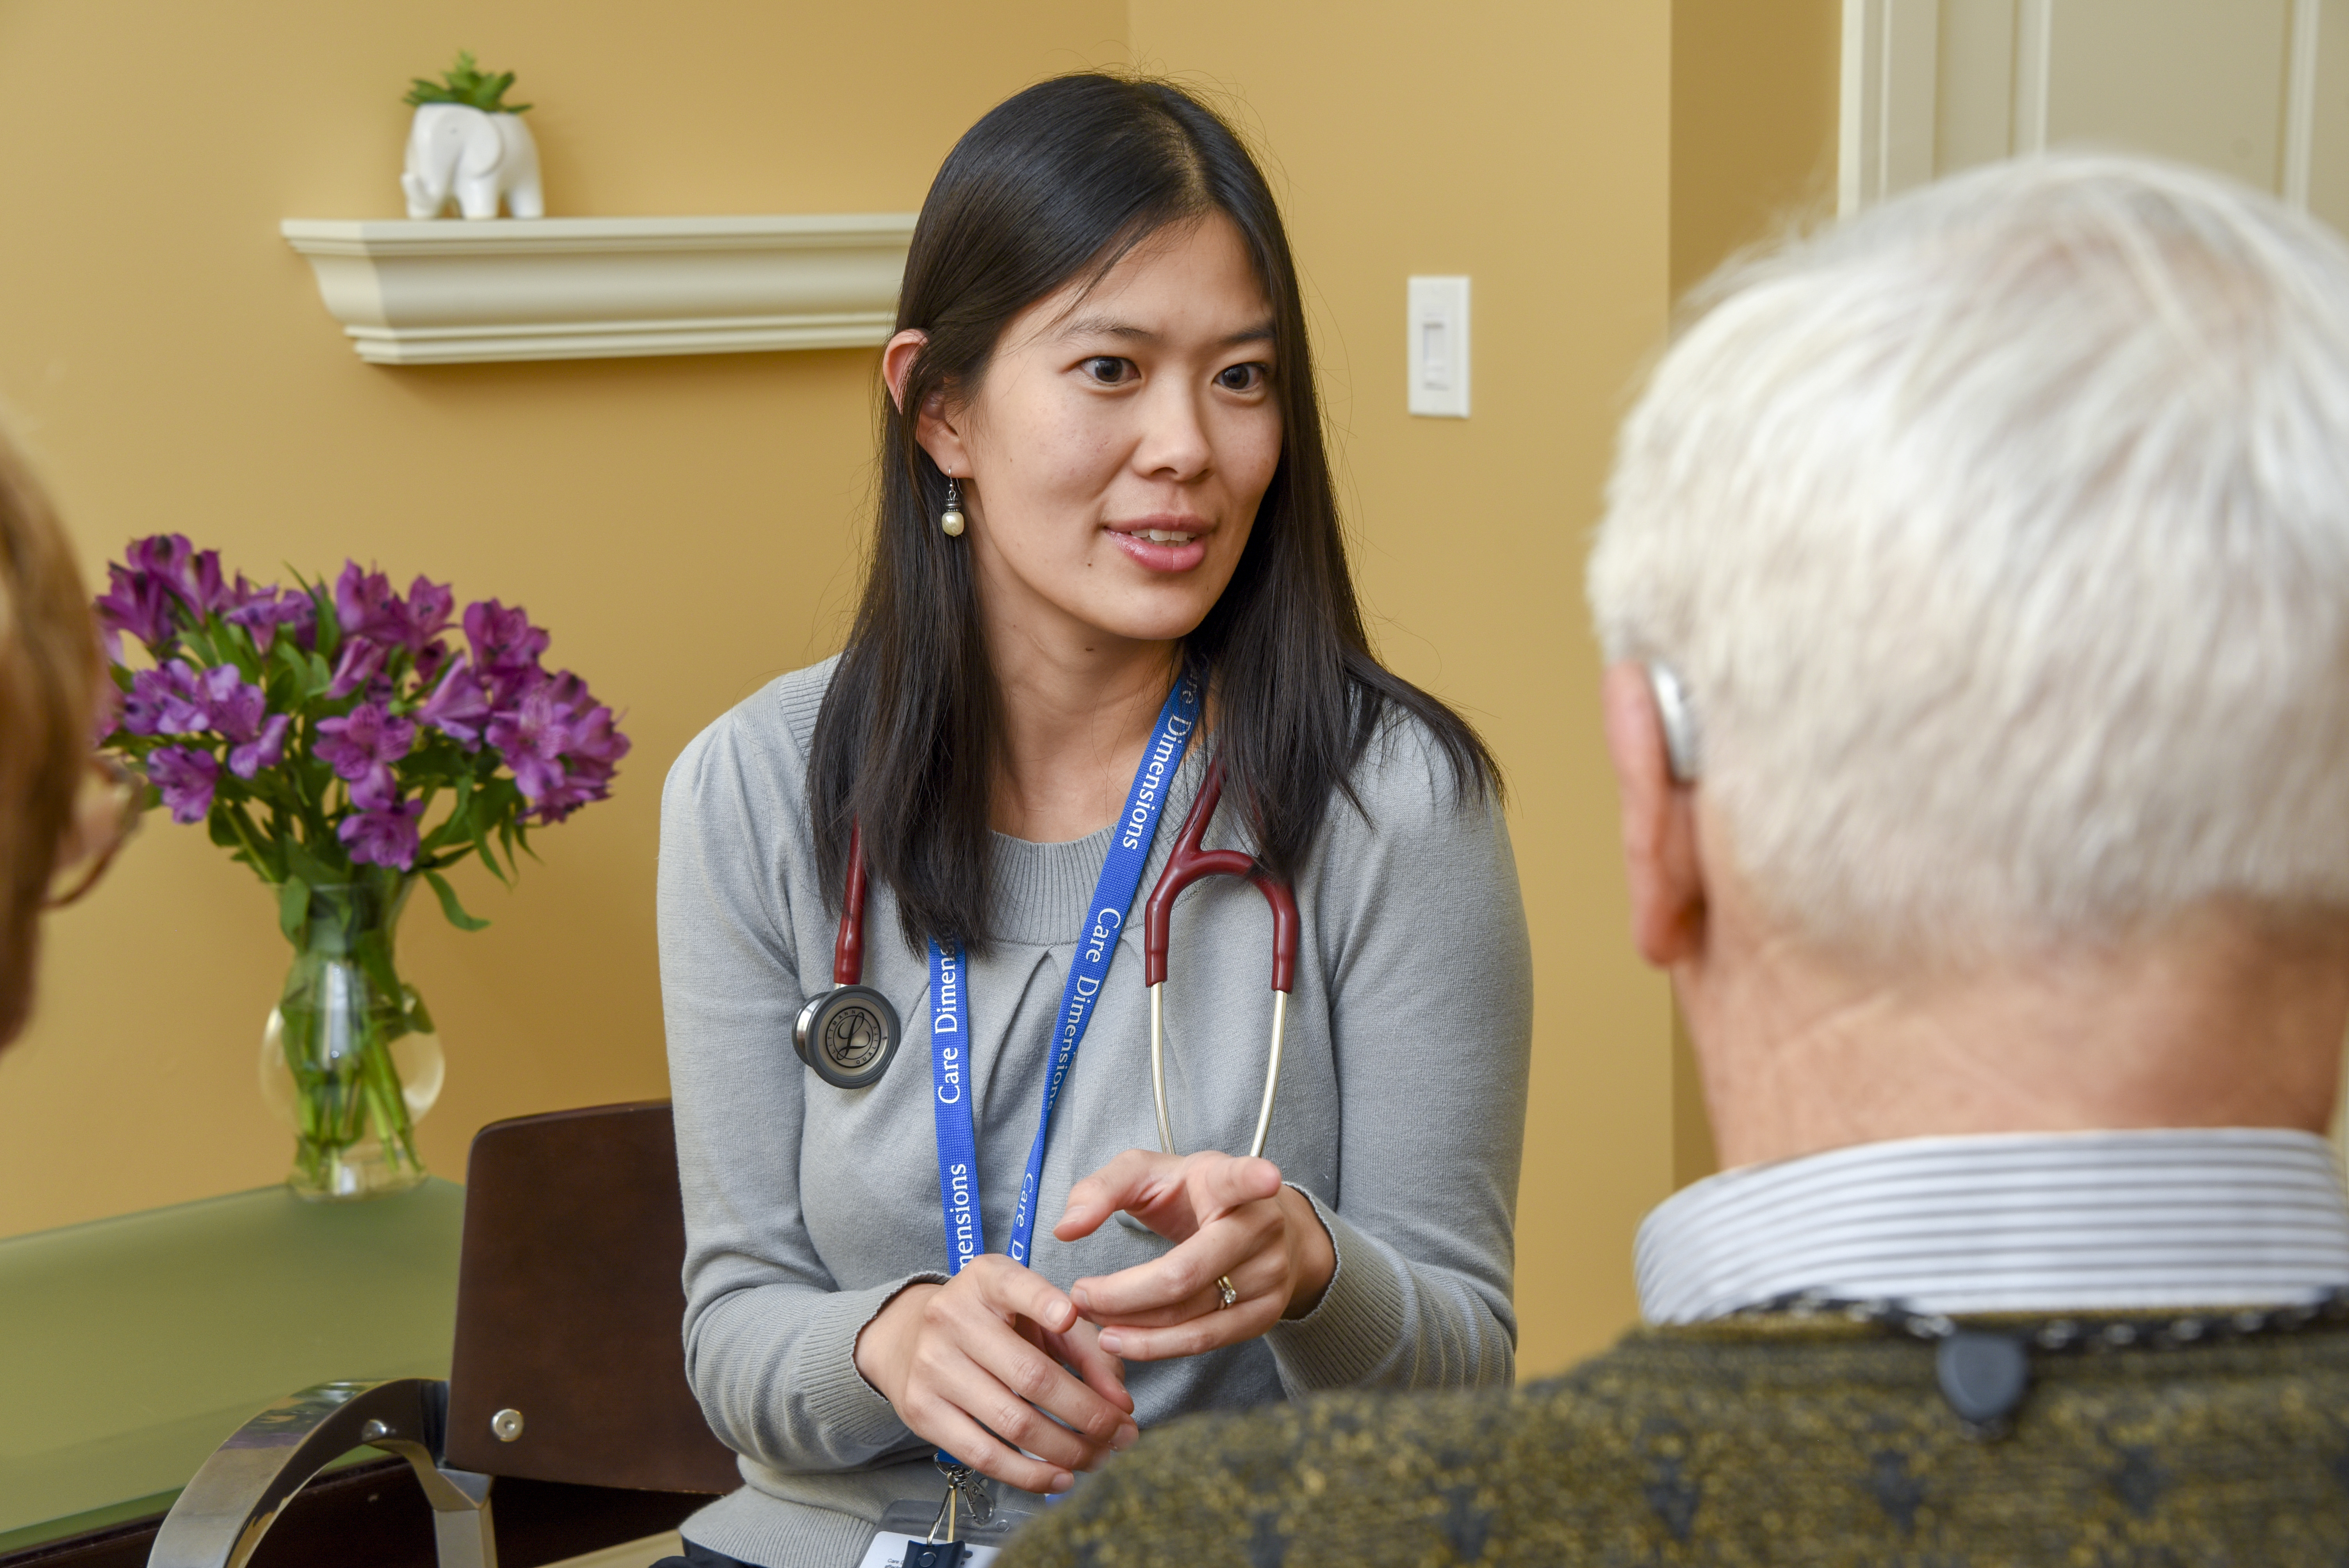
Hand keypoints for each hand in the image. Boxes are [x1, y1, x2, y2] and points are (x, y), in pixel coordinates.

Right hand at [851, 1255, 1138, 1494]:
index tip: (1070, 1318)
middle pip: (1031, 1375)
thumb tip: (1120, 1404)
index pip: (1014, 1286)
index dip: (1042, 1301)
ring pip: (1013, 1423)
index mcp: (985, 1281)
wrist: (908, 1338)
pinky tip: (1061, 1477)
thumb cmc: (992, 1323)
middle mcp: (952, 1318)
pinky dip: (1029, 1474)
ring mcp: (933, 1367)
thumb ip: (1086, 1346)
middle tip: (1123, 1434)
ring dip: (1067, 1450)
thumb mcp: (1036, 1312)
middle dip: (1089, 1414)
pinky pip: (983, 1455)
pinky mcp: (922, 1412)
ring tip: (1099, 1458)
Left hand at [1053, 1149, 1336, 1360]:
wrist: (1256, 1229)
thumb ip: (1101, 1190)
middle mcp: (1260, 1228)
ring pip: (1191, 1314)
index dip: (1255, 1178)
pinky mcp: (1265, 1314)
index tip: (1267, 1176)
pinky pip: (1203, 1341)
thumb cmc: (1192, 1195)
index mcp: (1228, 1181)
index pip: (1243, 1178)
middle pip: (1185, 1273)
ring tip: (1091, 1317)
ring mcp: (1269, 1275)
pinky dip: (1155, 1346)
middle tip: (1078, 1293)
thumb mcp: (1147, 1174)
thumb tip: (1065, 1229)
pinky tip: (1121, 1339)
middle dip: (1120, 1293)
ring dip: (1131, 1324)